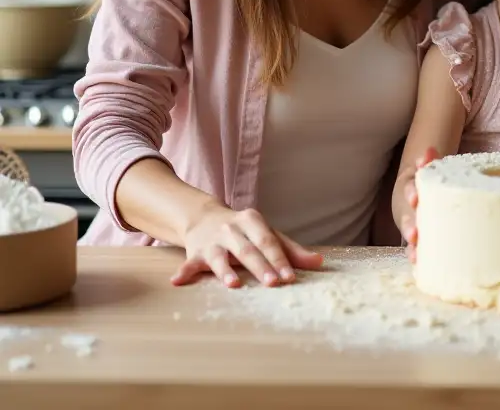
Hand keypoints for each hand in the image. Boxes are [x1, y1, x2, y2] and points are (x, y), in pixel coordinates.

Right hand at [171, 205, 323, 287]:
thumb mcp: (267, 234)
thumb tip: (319, 263)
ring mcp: (213, 241)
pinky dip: (185, 271)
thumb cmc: (244, 231)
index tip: (290, 277)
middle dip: (261, 267)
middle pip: (248, 250)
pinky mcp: (195, 253)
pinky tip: (178, 281)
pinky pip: (189, 263)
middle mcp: (232, 229)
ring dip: (225, 271)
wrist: (204, 217)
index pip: (269, 241)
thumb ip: (291, 250)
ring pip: (221, 257)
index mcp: (253, 221)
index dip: (280, 259)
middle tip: (272, 283)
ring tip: (233, 284)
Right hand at [399, 148, 439, 262]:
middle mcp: (408, 210)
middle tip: (414, 234)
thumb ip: (430, 163)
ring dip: (412, 246)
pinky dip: (416, 258)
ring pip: (409, 237)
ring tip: (416, 255)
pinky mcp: (419, 241)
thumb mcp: (429, 173)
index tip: (415, 198)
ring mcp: (412, 226)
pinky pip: (416, 250)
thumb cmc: (429, 185)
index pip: (409, 189)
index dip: (411, 193)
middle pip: (406, 218)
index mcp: (411, 190)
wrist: (419, 199)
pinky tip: (419, 266)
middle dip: (409, 226)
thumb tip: (429, 150)